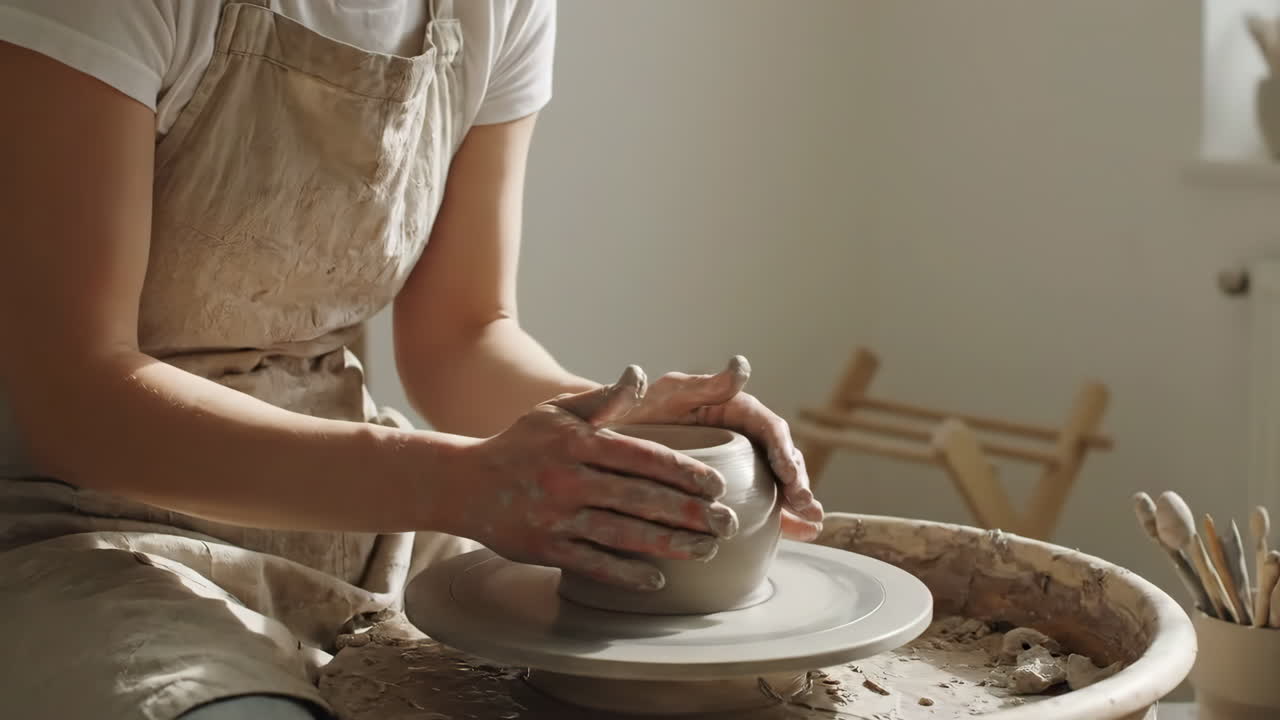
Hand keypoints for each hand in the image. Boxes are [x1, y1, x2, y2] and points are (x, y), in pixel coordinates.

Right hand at [449, 367, 740, 590]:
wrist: (463, 484)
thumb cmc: (521, 443)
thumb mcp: (558, 412)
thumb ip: (604, 399)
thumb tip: (640, 375)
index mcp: (578, 442)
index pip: (643, 457)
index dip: (684, 472)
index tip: (717, 484)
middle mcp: (569, 479)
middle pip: (641, 499)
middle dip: (690, 514)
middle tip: (728, 523)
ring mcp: (556, 517)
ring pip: (624, 534)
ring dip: (670, 545)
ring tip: (707, 551)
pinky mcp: (545, 549)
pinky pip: (593, 564)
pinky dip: (626, 574)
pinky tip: (658, 579)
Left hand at [568, 356, 824, 540]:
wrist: (594, 436)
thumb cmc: (625, 409)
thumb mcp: (660, 395)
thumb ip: (698, 384)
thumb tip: (742, 365)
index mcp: (723, 404)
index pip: (765, 425)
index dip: (783, 449)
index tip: (791, 476)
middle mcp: (731, 429)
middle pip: (776, 453)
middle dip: (796, 481)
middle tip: (806, 509)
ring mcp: (727, 458)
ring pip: (772, 477)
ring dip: (794, 500)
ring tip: (809, 525)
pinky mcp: (718, 483)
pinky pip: (756, 498)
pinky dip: (778, 515)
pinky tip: (799, 534)